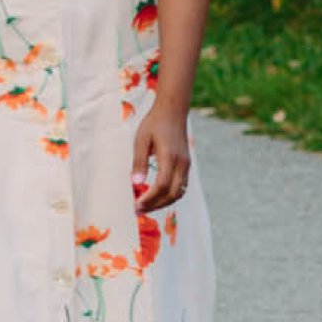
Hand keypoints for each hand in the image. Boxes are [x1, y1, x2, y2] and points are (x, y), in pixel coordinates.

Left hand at [131, 97, 191, 215]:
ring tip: (146, 206)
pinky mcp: (186, 165)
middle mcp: (181, 163)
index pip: (162, 185)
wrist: (173, 110)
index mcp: (169, 156)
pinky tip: (156, 196)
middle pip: (172, 194)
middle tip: (138, 210)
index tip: (136, 205)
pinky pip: (181, 186)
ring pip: (179, 193)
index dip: (150, 199)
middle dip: (155, 205)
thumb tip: (136, 183)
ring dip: (163, 203)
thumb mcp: (141, 140)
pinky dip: (169, 195)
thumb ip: (139, 162)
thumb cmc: (154, 123)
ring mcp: (186, 165)